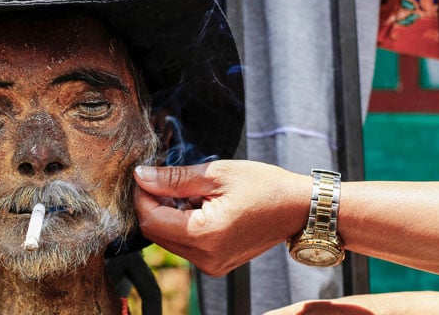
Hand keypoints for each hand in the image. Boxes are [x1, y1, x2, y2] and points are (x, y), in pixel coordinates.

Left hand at [133, 160, 310, 275]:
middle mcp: (205, 258)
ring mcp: (211, 264)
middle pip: (156, 232)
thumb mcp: (216, 174)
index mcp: (204, 235)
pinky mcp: (215, 264)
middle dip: (154, 204)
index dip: (142, 195)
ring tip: (194, 192)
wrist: (298, 208)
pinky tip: (201, 205)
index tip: (146, 174)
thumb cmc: (264, 186)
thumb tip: (140, 176)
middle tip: (168, 179)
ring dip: (169, 213)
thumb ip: (173, 178)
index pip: (150, 220)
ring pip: (168, 238)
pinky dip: (183, 223)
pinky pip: (185, 244)